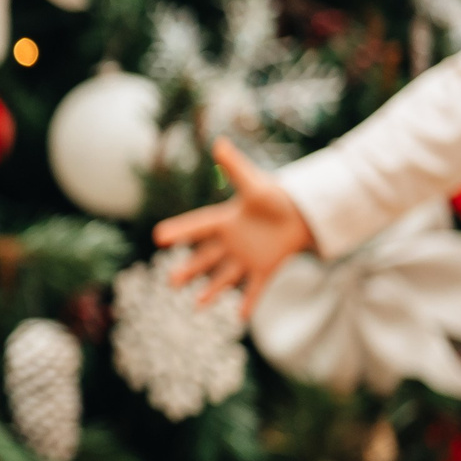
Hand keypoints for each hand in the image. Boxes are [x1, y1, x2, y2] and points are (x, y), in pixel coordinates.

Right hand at [152, 138, 315, 314]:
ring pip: (224, 276)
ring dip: (212, 291)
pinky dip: (249, 302)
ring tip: (197, 305)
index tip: (158, 237)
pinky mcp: (265, 268)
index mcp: (224, 220)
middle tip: (171, 282)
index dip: (180, 232)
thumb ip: (235, 167)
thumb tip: (219, 143)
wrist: (302, 212)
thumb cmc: (276, 196)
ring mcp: (246, 257)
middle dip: (189, 270)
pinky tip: (240, 317)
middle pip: (205, 258)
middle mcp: (230, 242)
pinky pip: (255, 288)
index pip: (198, 227)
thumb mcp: (255, 182)